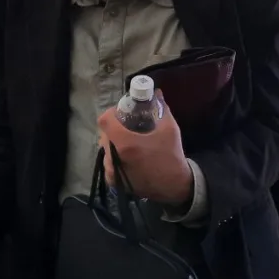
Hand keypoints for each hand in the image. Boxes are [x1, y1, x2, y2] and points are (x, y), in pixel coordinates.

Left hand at [98, 90, 192, 206]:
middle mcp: (113, 157)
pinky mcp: (114, 181)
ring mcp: (112, 171)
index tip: (122, 113)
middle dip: (114, 128)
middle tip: (128, 127)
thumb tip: (157, 93)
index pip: (104, 120)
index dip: (112, 113)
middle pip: (104, 135)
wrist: (174, 185)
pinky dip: (114, 157)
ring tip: (128, 143)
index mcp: (124, 142)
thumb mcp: (169, 129)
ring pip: (105, 149)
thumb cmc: (171, 156)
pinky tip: (128, 157)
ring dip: (114, 143)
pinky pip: (108, 163)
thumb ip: (161, 108)